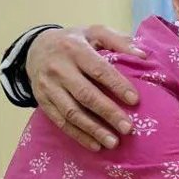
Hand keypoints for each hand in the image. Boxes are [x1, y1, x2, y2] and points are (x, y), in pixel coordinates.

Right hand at [28, 25, 145, 149]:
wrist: (35, 48)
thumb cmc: (74, 41)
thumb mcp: (94, 32)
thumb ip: (119, 41)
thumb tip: (143, 55)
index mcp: (75, 49)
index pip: (98, 70)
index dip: (117, 85)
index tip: (135, 100)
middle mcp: (59, 68)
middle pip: (85, 94)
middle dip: (108, 113)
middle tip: (128, 128)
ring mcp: (48, 86)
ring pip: (72, 112)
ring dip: (93, 130)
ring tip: (113, 143)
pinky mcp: (42, 101)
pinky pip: (60, 122)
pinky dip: (78, 135)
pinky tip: (95, 145)